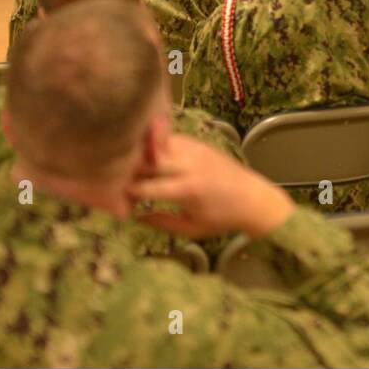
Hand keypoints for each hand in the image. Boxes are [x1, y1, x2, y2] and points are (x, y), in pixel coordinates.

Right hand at [125, 133, 293, 239]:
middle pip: (148, 160)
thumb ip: (162, 223)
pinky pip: (169, 139)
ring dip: (140, 153)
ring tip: (126, 164)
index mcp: (187, 189)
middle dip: (128, 169)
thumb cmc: (222, 219)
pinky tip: (145, 154)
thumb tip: (134, 216)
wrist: (254, 198)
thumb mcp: (192, 228)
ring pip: (157, 145)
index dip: (127, 192)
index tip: (116, 198)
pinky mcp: (198, 143)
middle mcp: (189, 165)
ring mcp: (194, 150)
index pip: (146, 187)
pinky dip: (155, 145)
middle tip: (114, 177)